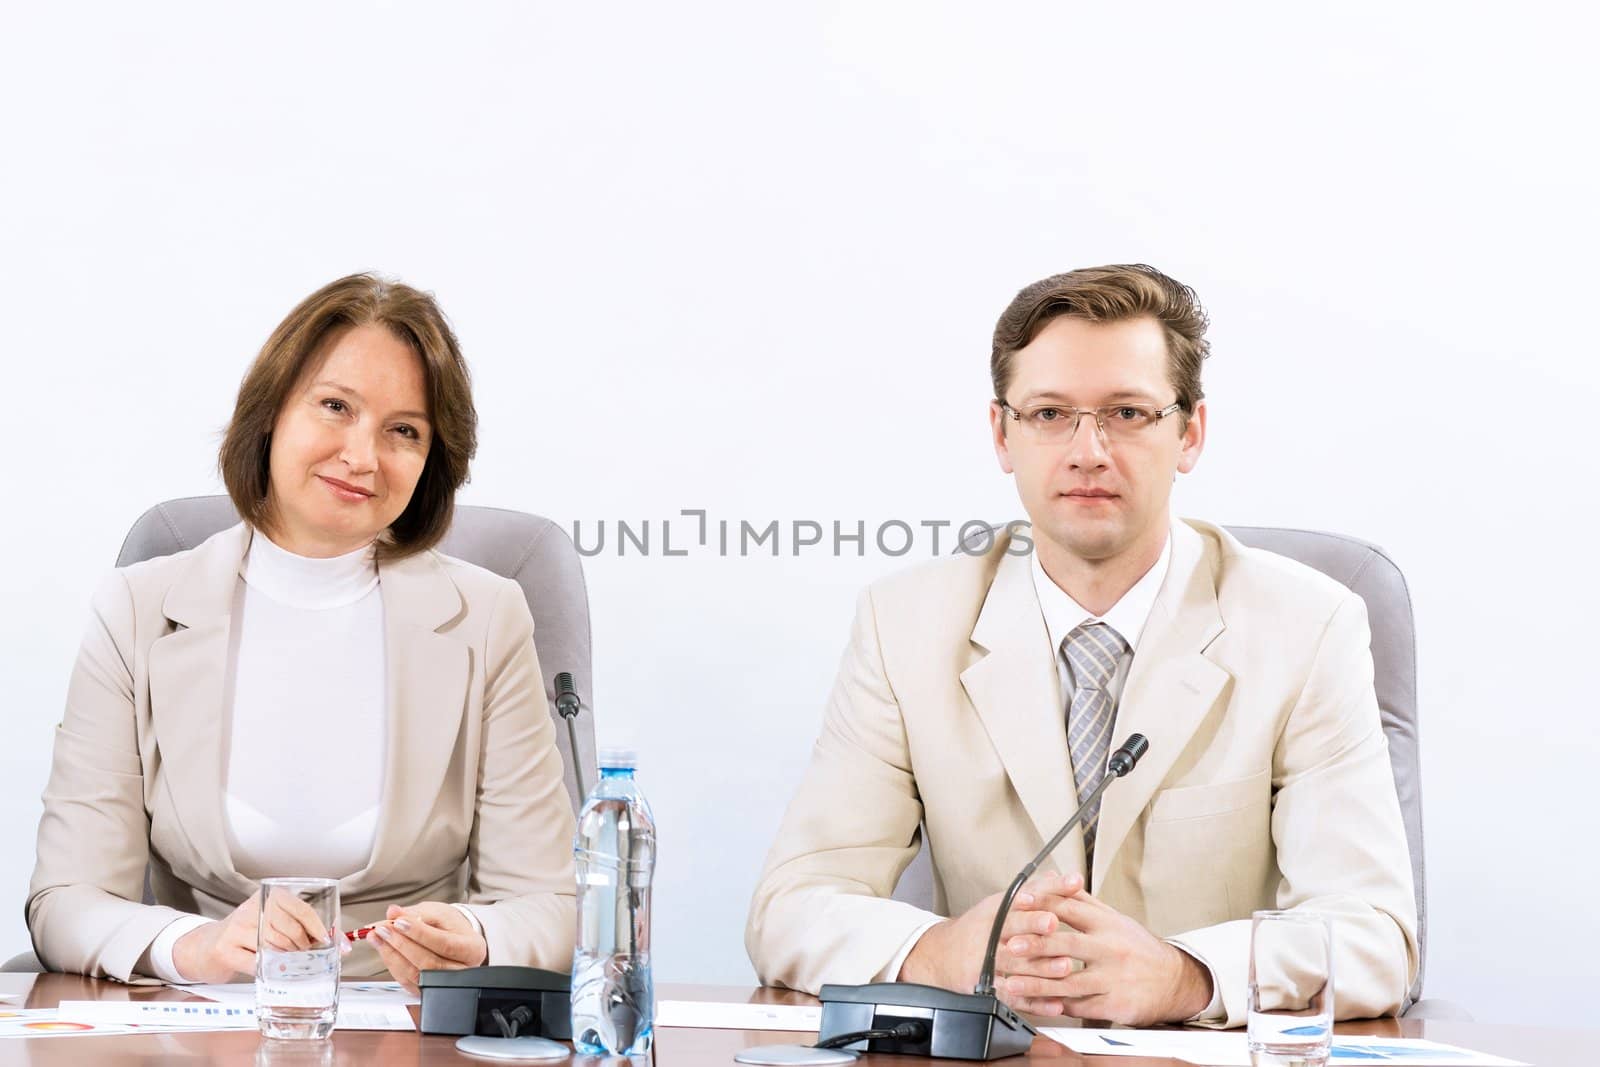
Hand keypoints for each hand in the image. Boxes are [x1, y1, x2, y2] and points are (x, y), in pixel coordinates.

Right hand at [173, 888, 340, 983]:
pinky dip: (269, 970)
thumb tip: (340, 944)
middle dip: (304, 948)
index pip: (302, 910)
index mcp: (269, 897)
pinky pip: (257, 963)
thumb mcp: (272, 923)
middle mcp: (253, 908)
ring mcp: (237, 928)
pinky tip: (270, 970)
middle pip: (290, 930)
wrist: (206, 946)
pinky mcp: (225, 949)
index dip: (319, 929)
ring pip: (275, 947)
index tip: (331, 943)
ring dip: (288, 960)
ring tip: (288, 962)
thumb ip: (302, 928)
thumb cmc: (247, 935)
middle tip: (306, 956)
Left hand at [369, 902, 487, 994]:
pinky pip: (407, 982)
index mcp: (471, 948)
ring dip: (392, 955)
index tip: (399, 922)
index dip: (419, 934)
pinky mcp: (427, 990)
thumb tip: (394, 913)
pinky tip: (384, 949)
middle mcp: (461, 970)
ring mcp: (444, 984)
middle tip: (383, 929)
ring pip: (415, 975)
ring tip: (378, 937)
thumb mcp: (440, 913)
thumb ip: (417, 913)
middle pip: (429, 963)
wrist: (454, 939)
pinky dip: (392, 965)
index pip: (444, 944)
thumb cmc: (451, 927)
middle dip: (401, 944)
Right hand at [899, 873, 1081, 993]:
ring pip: (1014, 964)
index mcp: (994, 911)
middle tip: (1053, 923)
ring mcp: (985, 962)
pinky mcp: (987, 989)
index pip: (1016, 898)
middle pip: (1011, 928)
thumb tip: (1058, 875)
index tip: (1046, 890)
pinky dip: (1035, 1003)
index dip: (1034, 896)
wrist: (940, 957)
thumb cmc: (978, 929)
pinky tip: (1055, 1004)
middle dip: (1032, 924)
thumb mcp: (998, 906)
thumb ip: (1031, 892)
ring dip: (1041, 966)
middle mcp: (988, 934)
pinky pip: (1014, 997)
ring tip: (1064, 966)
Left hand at [997, 883, 1213, 1024]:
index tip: (1017, 903)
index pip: (1070, 909)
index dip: (1042, 905)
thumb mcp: (1114, 919)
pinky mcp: (1115, 1005)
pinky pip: (1080, 1007)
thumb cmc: (1138, 948)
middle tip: (1009, 944)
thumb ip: (1083, 901)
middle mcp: (1110, 949)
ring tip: (1011, 982)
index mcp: (1107, 924)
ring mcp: (1113, 979)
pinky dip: (1055, 1006)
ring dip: (1038, 982)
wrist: (1175, 981)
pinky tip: (1035, 1005)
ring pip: (1070, 981)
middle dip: (1036, 944)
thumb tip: (1055, 877)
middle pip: (1068, 944)